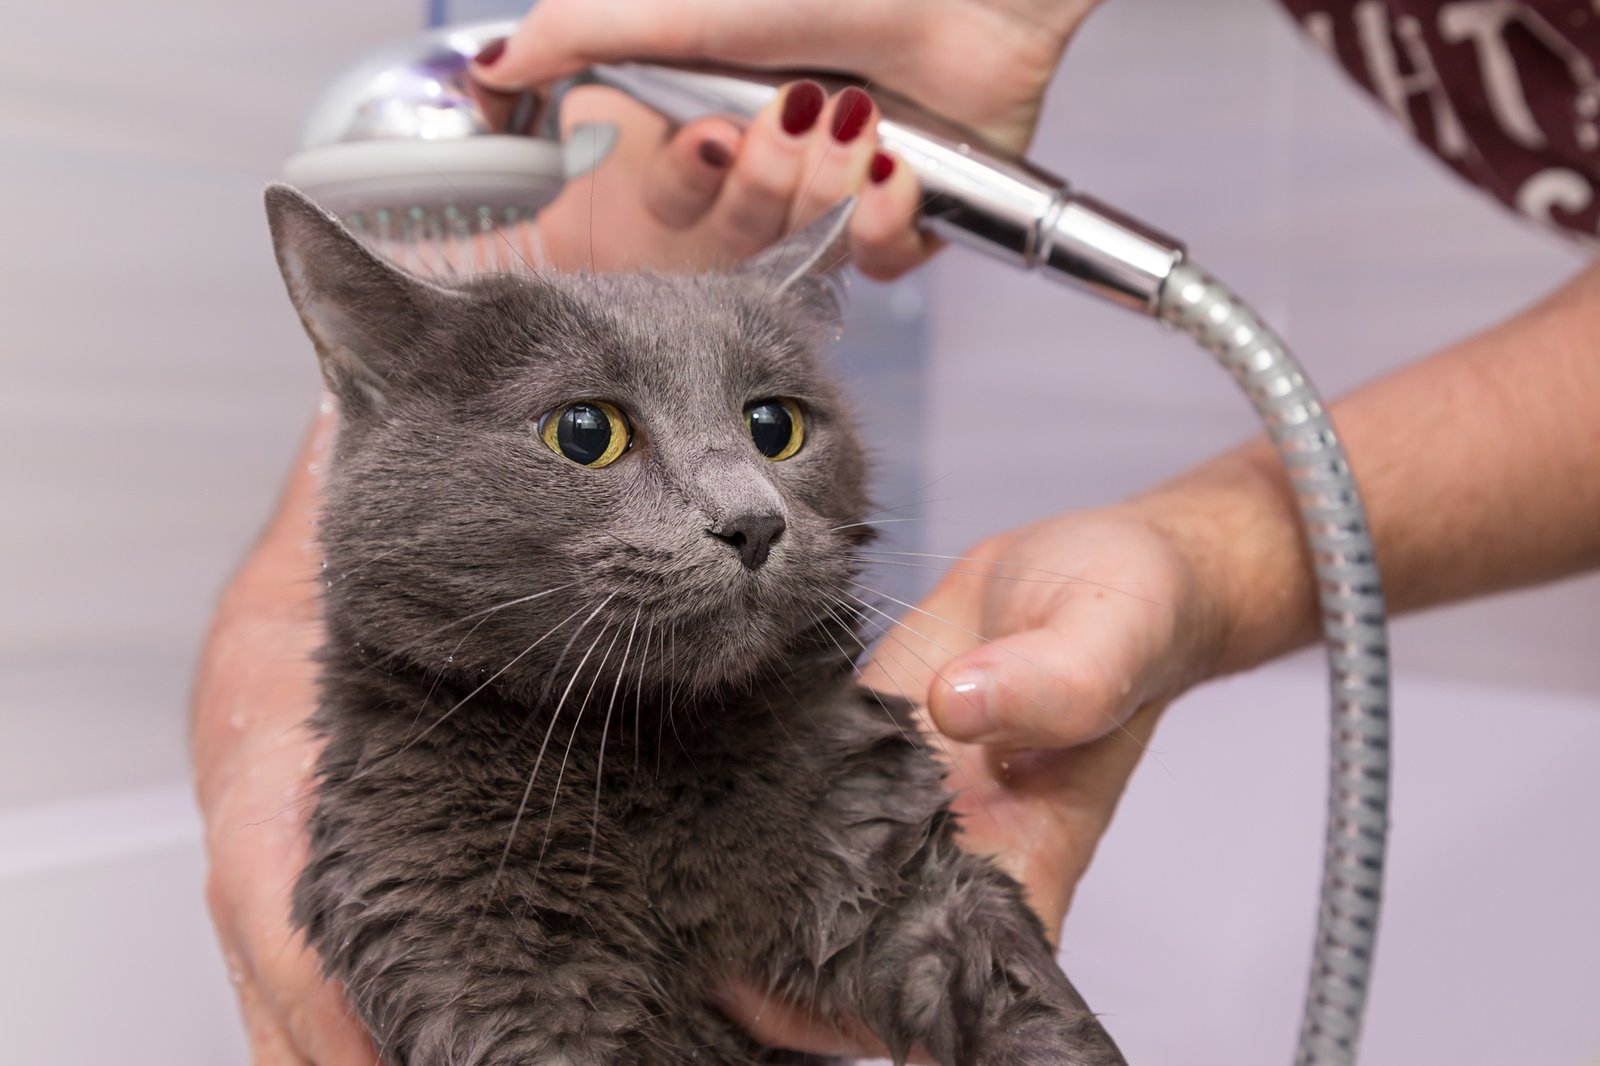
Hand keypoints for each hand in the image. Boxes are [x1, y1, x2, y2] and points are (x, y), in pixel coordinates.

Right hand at [481, 0, 1108, 277]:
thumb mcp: (688, 7)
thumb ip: (587, 33)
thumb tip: (494, 66)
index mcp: (718, 111)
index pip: (669, 194)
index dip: (685, 181)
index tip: (709, 140)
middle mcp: (776, 156)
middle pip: (734, 234)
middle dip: (764, 183)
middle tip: (793, 117)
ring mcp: (840, 188)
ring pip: (802, 253)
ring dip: (828, 191)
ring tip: (862, 123)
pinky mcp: (908, 214)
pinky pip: (874, 268)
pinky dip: (886, 223)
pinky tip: (900, 166)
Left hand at [716, 457, 1317, 1055]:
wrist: (1087, 560)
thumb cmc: (1130, 617)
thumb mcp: (1107, 638)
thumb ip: (1050, 683)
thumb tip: (955, 709)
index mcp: (1019, 862)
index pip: (945, 979)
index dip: (865, 1007)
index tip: (782, 992)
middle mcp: (947, 851)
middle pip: (855, 951)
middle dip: (776, 966)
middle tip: (689, 942)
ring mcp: (891, 801)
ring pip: (809, 881)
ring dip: (745, 895)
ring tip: (662, 890)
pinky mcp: (852, 744)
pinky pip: (791, 794)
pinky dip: (741, 810)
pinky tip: (676, 807)